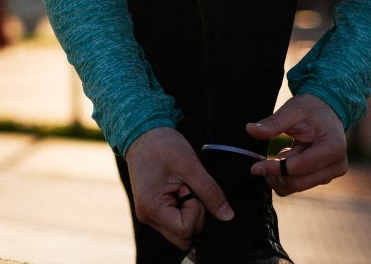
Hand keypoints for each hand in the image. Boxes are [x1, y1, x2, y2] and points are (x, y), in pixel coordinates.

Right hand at [125, 127, 233, 250]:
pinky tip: (178, 190)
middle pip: (183, 237)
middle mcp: (147, 216)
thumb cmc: (163, 145)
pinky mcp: (152, 210)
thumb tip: (228, 216)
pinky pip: (174, 222)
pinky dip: (182, 210)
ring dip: (188, 213)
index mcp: (152, 207)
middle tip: (188, 188)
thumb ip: (210, 192)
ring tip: (182, 187)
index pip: (186, 230)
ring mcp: (148, 214)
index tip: (190, 187)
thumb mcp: (190, 166)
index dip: (196, 211)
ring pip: (179, 231)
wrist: (142, 133)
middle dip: (194, 216)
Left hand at [246, 93, 347, 195]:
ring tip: (275, 155)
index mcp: (332, 148)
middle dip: (275, 175)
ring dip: (278, 176)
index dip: (274, 168)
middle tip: (259, 164)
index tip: (255, 167)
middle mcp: (336, 166)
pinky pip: (297, 185)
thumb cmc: (310, 109)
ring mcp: (330, 174)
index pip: (298, 168)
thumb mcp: (292, 110)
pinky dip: (284, 176)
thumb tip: (250, 130)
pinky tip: (282, 159)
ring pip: (296, 187)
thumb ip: (273, 123)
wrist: (327, 111)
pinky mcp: (323, 177)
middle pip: (298, 183)